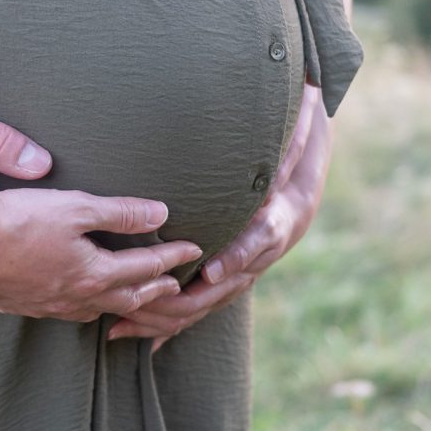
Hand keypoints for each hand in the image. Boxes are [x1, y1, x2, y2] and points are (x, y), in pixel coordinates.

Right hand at [0, 184, 203, 321]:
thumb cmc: (18, 219)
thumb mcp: (76, 207)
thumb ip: (121, 213)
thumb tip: (161, 213)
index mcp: (93, 273)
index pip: (144, 267)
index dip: (171, 257)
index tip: (193, 250)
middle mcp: (74, 297)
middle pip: (124, 297)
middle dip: (152, 289)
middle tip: (173, 284)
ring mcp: (45, 305)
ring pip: (93, 310)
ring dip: (118, 304)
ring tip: (130, 299)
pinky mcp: (19, 304)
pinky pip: (62, 313)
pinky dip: (81, 308)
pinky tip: (74, 303)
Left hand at [106, 84, 331, 349]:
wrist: (296, 201)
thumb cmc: (280, 167)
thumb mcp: (287, 146)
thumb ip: (289, 126)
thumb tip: (306, 88)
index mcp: (274, 221)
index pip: (259, 241)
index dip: (236, 258)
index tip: (209, 271)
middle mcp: (258, 255)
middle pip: (222, 288)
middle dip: (181, 301)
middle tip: (142, 302)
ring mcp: (242, 275)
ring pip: (205, 306)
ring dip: (166, 318)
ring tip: (124, 324)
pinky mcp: (225, 287)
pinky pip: (197, 313)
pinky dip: (171, 327)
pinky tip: (141, 342)